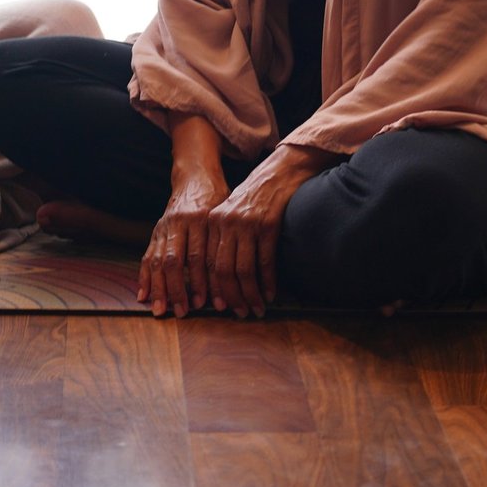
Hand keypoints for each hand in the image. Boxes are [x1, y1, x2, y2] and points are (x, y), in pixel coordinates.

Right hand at [137, 172, 228, 318]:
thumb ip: (226, 242)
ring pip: (157, 260)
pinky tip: (143, 295)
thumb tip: (242, 279)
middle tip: (182, 312)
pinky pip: (147, 256)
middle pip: (174, 261)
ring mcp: (164, 227)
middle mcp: (179, 223)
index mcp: (200, 219)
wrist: (196, 176)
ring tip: (160, 310)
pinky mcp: (156, 231)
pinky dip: (144, 277)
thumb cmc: (217, 200)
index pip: (198, 256)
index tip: (206, 304)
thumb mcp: (225, 215)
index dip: (201, 282)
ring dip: (159, 288)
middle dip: (177, 289)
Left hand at [205, 144, 331, 318]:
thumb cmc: (255, 198)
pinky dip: (267, 281)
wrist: (279, 173)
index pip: (207, 262)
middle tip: (239, 313)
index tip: (218, 306)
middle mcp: (226, 222)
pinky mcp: (267, 225)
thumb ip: (224, 239)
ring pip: (243, 269)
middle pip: (222, 269)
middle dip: (231, 295)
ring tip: (256, 308)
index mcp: (213, 221)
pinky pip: (265, 261)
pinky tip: (270, 294)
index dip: (212, 287)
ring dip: (250, 294)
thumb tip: (220, 276)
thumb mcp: (232, 214)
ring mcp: (246, 224)